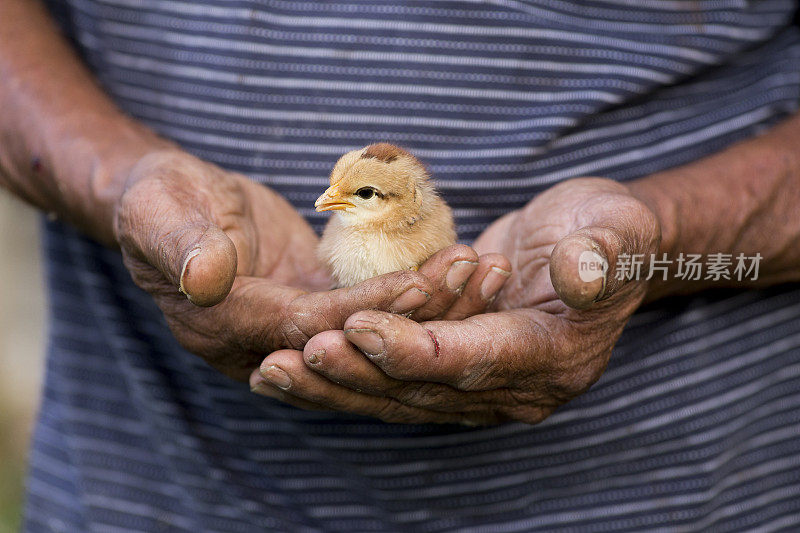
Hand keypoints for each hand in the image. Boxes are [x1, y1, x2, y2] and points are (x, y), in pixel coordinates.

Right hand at [114, 151, 497, 381]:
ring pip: (371, 328)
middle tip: (475, 275)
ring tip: (482, 267)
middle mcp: (265, 343)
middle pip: (353, 339)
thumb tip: (204, 276)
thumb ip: (179, 243)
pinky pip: (372, 305)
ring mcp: (295, 329)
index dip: (366, 307)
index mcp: (223, 329)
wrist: (172, 203)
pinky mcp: (316, 307)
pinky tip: (458, 265)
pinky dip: (414, 289)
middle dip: (417, 313)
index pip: (307, 326)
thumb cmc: (158, 200)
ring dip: (429, 303)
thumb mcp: (159, 211)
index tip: (424, 281)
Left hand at [250, 178, 659, 423]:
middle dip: (354, 375)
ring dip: (336, 385)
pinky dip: (346, 376)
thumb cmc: (612, 231)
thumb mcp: (619, 230)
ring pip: (398, 395)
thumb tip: (581, 273)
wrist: (598, 242)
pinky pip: (393, 380)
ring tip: (273, 372)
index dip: (410, 347)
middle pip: (422, 391)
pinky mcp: (455, 367)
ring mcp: (482, 383)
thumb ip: (603, 253)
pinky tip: (295, 369)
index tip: (352, 326)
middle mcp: (514, 387)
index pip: (470, 362)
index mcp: (554, 359)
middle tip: (289, 358)